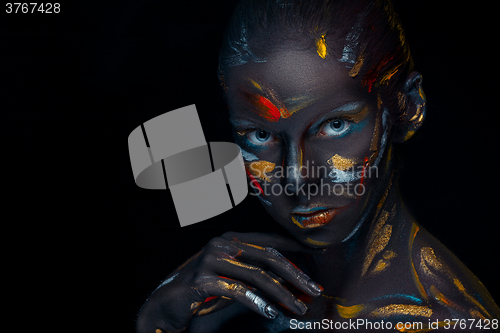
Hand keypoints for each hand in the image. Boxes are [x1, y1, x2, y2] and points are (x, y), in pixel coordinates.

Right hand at [135, 232, 323, 332]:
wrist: (165, 304)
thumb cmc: (203, 291)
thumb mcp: (233, 279)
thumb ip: (257, 275)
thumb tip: (292, 283)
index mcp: (231, 239)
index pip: (270, 241)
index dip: (295, 248)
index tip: (319, 255)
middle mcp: (222, 244)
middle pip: (268, 257)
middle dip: (296, 275)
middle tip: (315, 290)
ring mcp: (211, 259)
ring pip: (257, 275)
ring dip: (282, 294)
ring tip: (299, 308)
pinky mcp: (203, 279)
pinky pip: (237, 291)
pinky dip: (258, 304)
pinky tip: (272, 314)